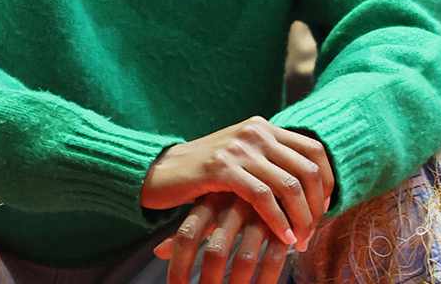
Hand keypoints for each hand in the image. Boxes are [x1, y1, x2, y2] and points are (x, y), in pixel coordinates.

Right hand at [140, 117, 332, 249]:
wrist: (161, 171)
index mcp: (262, 127)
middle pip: (308, 170)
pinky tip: (282, 239)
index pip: (315, 150)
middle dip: (317, 207)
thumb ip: (271, 163)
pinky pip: (262, 197)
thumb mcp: (242, 159)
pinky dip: (278, 222)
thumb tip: (315, 191)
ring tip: (300, 241)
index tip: (326, 209)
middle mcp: (254, 131)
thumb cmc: (205, 174)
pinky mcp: (220, 167)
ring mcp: (237, 148)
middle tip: (313, 233)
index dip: (329, 182)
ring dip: (301, 219)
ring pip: (289, 185)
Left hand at [153, 194, 290, 283]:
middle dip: (210, 282)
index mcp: (207, 201)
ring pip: (244, 260)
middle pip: (215, 252)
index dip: (179, 266)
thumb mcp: (210, 208)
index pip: (186, 236)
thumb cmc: (237, 197)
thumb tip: (158, 252)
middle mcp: (230, 206)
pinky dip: (268, 279)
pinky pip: (273, 257)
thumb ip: (188, 230)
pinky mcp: (281, 222)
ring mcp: (257, 214)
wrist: (279, 168)